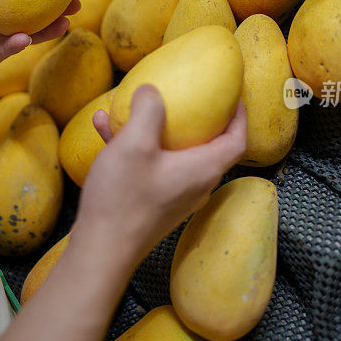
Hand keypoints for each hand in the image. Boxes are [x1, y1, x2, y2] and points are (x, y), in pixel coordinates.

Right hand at [74, 85, 247, 263]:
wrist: (100, 250)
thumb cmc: (123, 198)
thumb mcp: (134, 144)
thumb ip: (148, 111)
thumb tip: (153, 90)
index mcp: (202, 169)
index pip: (236, 140)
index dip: (239, 115)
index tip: (233, 95)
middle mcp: (194, 184)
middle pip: (207, 146)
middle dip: (198, 119)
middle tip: (189, 96)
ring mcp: (173, 196)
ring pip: (172, 153)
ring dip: (154, 128)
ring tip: (131, 107)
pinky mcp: (151, 203)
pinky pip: (149, 166)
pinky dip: (134, 146)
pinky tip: (104, 128)